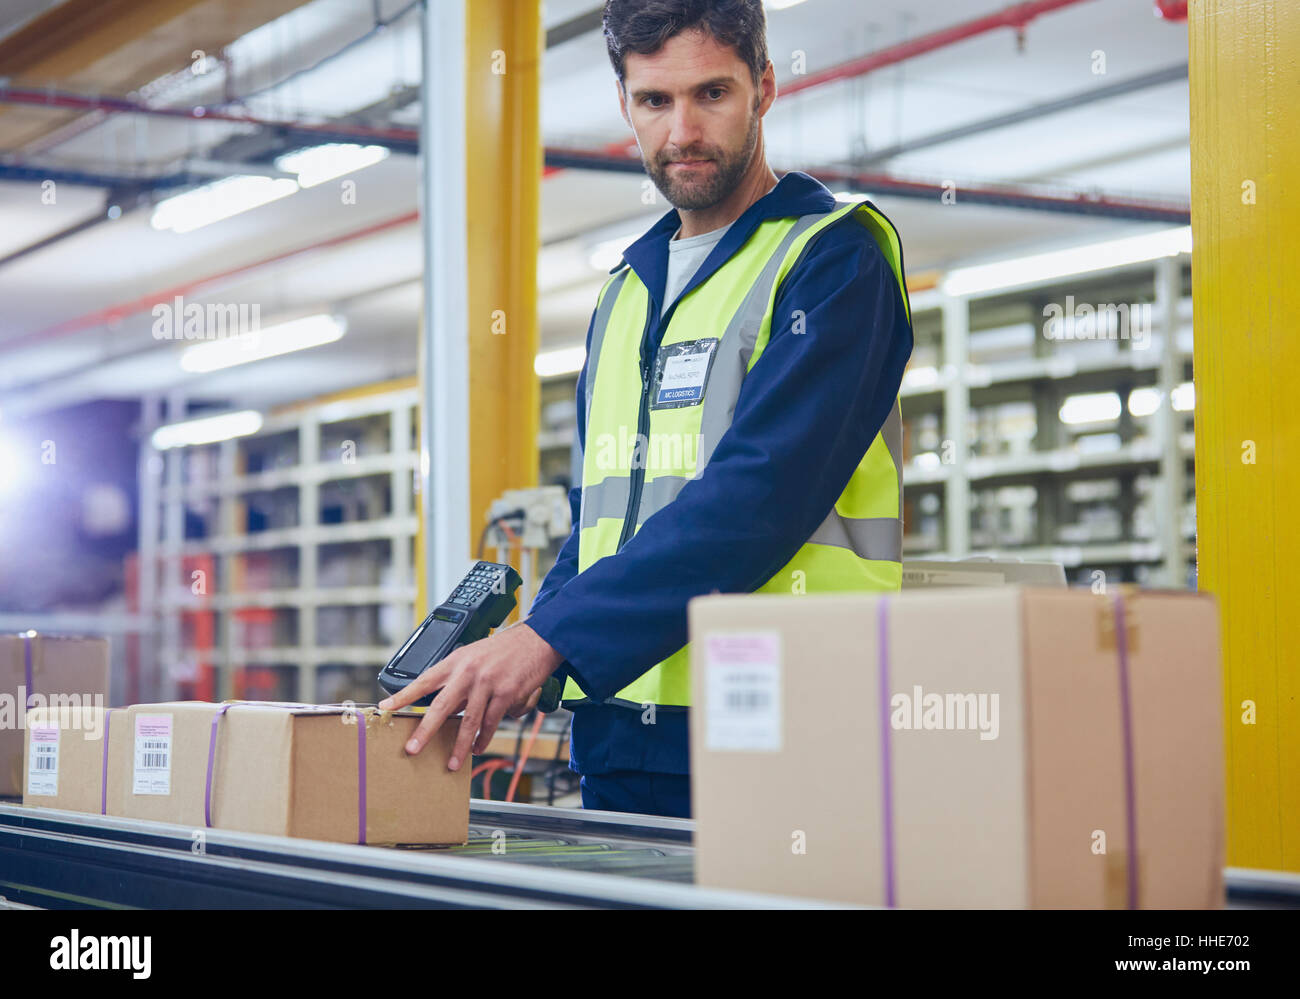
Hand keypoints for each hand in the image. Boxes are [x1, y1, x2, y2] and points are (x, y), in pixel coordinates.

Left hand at [377, 621, 561, 770]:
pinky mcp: (506, 694)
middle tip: (412, 749)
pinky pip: (491, 723)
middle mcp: (469, 672)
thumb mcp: (473, 655)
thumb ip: (457, 679)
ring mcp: (488, 683)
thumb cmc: (504, 649)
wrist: (536, 641)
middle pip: (441, 706)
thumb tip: (442, 707)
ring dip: (458, 746)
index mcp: (456, 660)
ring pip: (468, 722)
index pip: (424, 680)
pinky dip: (484, 738)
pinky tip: (477, 748)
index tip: (385, 708)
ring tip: (451, 763)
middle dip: (425, 731)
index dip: (403, 696)